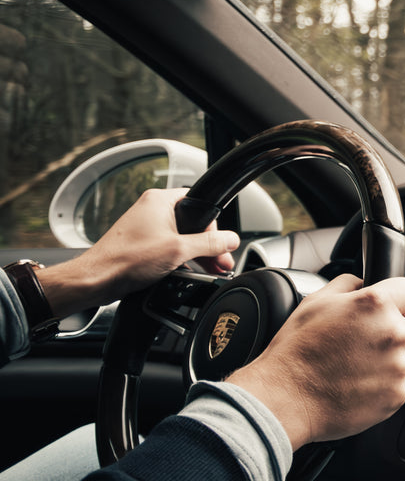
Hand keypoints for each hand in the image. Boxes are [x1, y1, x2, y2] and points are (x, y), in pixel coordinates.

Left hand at [40, 187, 240, 317]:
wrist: (96, 279)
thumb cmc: (126, 259)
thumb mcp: (179, 250)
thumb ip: (210, 244)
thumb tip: (231, 239)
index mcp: (160, 201)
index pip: (200, 204)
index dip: (213, 226)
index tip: (220, 244)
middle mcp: (152, 210)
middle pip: (193, 223)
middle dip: (208, 245)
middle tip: (220, 261)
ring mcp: (145, 227)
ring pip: (182, 237)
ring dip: (196, 254)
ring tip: (208, 270)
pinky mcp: (142, 243)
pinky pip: (169, 246)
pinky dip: (180, 258)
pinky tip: (189, 273)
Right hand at [225, 275, 404, 449]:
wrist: (285, 398)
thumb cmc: (295, 352)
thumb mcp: (315, 302)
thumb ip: (348, 285)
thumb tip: (363, 282)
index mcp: (376, 304)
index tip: (404, 311)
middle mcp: (392, 334)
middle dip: (402, 338)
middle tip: (370, 346)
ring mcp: (396, 367)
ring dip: (394, 365)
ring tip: (359, 368)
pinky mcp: (396, 395)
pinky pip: (401, 387)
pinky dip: (385, 388)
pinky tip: (358, 385)